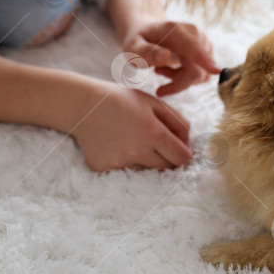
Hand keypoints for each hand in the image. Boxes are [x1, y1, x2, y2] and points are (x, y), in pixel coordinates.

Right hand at [71, 80, 193, 171]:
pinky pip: (125, 172)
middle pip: (167, 169)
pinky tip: (118, 146)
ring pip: (147, 172)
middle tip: (160, 146)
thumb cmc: (123, 101)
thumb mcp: (154, 103)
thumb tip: (189, 144)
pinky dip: (127, 163)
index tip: (182, 151)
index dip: (185, 155)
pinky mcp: (105, 168)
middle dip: (169, 160)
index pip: (182, 158)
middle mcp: (137, 150)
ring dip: (148, 162)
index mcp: (153, 132)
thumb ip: (177, 122)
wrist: (84, 105)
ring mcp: (120, 162)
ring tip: (135, 142)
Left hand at [121, 19, 220, 96]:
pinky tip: (171, 68)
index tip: (216, 71)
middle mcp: (194, 32)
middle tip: (156, 75)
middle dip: (178, 82)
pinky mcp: (206, 50)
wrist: (146, 30)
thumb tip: (166, 56)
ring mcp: (202, 41)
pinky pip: (202, 74)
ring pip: (200, 74)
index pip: (193, 48)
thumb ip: (147, 53)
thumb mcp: (133, 48)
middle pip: (197, 69)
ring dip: (180, 78)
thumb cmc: (138, 40)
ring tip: (160, 69)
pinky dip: (186, 76)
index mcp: (175, 30)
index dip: (205, 60)